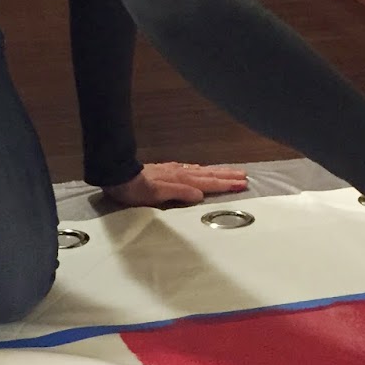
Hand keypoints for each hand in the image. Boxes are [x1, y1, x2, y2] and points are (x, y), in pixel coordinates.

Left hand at [102, 162, 247, 207]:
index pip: (208, 183)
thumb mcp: (156, 194)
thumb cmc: (135, 190)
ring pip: (202, 171)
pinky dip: (201, 170)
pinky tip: (203, 170)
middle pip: (209, 175)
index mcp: (181, 180)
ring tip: (232, 172)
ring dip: (218, 172)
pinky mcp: (167, 170)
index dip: (225, 184)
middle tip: (245, 177)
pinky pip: (190, 169)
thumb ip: (179, 192)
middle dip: (227, 176)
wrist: (118, 176)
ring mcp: (174, 171)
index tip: (243, 184)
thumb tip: (200, 194)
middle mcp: (180, 173)